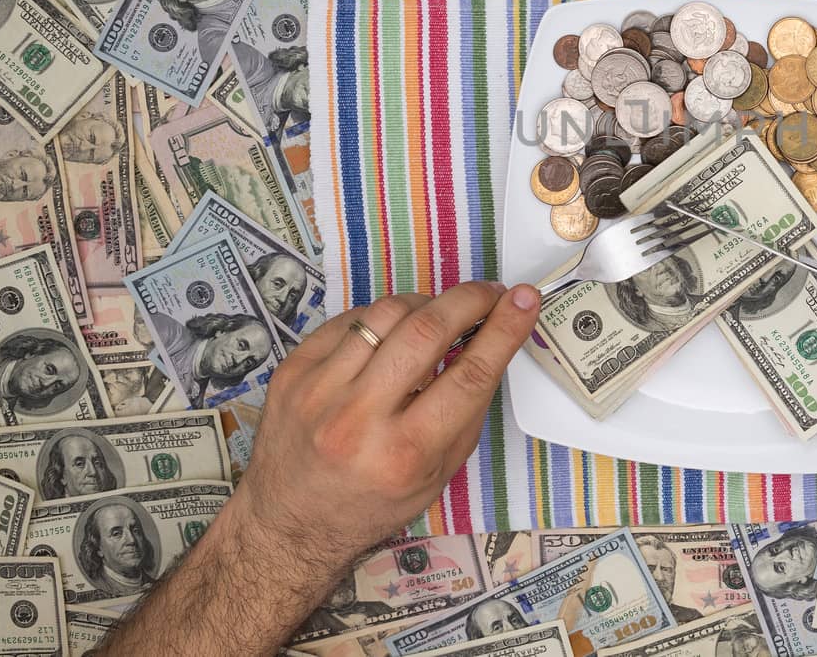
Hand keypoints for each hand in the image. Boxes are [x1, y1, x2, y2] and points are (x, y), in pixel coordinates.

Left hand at [230, 281, 539, 568]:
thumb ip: (465, 410)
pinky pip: (351, 319)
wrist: (291, 522)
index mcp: (405, 455)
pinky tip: (394, 332)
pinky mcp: (293, 371)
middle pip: (427, 331)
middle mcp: (358, 420)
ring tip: (440, 315)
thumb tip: (491, 340)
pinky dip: (383, 317)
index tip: (525, 299)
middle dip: (470, 300)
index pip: (469, 375)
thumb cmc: (375, 502)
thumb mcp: (438, 473)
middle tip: (490, 293)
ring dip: (426, 304)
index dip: (504, 329)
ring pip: (387, 313)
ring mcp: (319, 391)